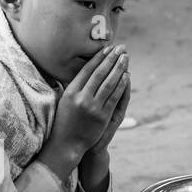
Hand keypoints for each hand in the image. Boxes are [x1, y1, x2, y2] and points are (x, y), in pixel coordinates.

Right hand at [38, 45, 129, 179]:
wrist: (66, 144)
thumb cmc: (65, 120)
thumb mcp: (65, 100)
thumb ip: (74, 85)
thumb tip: (86, 69)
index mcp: (70, 91)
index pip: (87, 69)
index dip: (98, 58)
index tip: (107, 48)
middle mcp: (81, 97)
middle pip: (100, 73)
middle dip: (111, 59)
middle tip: (120, 47)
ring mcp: (92, 107)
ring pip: (109, 83)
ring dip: (119, 68)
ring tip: (125, 57)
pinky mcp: (102, 116)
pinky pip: (114, 97)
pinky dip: (121, 85)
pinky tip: (126, 76)